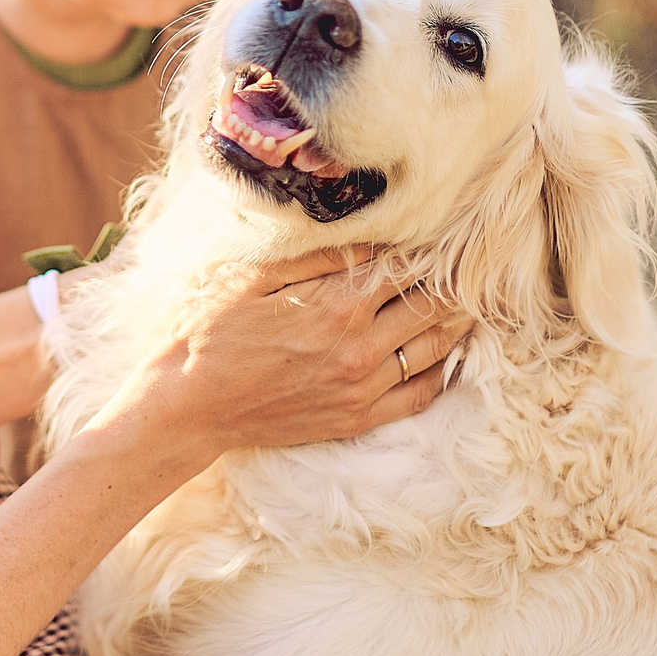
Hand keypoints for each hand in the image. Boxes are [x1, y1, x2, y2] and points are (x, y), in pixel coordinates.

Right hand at [97, 248, 469, 464]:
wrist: (187, 406)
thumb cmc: (209, 333)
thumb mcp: (254, 278)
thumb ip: (318, 260)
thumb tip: (371, 241)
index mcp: (335, 307)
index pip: (405, 271)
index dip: (429, 251)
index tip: (446, 237)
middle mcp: (358, 350)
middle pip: (429, 309)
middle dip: (451, 284)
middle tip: (469, 265)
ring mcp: (360, 389)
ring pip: (433, 352)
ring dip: (456, 325)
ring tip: (469, 302)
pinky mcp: (354, 419)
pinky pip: (418, 396)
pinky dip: (441, 372)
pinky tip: (447, 355)